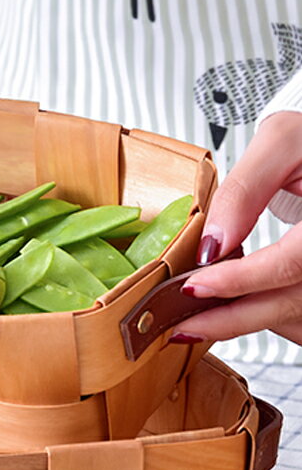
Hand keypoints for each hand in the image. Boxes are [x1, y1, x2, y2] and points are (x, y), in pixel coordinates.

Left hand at [171, 111, 301, 345]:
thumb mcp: (281, 143)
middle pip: (289, 303)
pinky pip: (301, 315)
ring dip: (246, 323)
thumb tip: (211, 244)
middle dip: (230, 319)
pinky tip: (232, 312)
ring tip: (197, 323)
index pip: (289, 264)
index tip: (193, 287)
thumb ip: (245, 191)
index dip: (240, 281)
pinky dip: (267, 317)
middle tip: (180, 326)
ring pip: (295, 316)